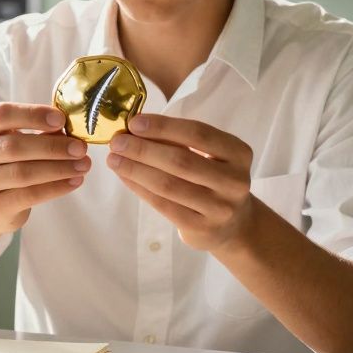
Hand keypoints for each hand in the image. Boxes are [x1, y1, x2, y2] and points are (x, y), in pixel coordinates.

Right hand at [0, 103, 90, 233]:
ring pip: (23, 173)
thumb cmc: (8, 162)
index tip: (61, 119)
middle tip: (80, 147)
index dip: (32, 114)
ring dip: (58, 168)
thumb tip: (67, 129)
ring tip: (84, 165)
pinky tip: (75, 181)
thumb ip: (38, 131)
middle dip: (52, 146)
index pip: (2, 114)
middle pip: (13, 147)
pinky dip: (56, 188)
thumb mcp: (17, 139)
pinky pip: (29, 196)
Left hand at [106, 114, 254, 251]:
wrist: (233, 223)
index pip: (198, 134)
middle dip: (143, 149)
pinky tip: (124, 177)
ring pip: (169, 185)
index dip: (163, 127)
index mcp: (238, 153)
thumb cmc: (213, 178)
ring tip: (114, 159)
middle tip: (117, 142)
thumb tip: (134, 130)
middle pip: (181, 161)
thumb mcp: (208, 155)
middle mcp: (235, 181)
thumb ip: (179, 141)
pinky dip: (139, 188)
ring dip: (135, 170)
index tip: (134, 123)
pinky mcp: (202, 229)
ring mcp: (220, 208)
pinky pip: (163, 205)